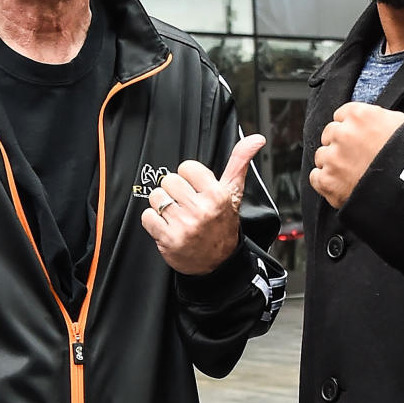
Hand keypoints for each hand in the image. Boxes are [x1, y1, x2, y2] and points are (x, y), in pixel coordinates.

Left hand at [141, 135, 265, 274]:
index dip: (189, 177)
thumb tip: (256, 139)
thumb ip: (240, 162)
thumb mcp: (233, 193)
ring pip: (156, 197)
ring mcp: (184, 225)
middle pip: (169, 180)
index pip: (187, 167)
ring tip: (176, 215)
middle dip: (174, 191)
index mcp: (217, 194)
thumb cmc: (223, 225)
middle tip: (185, 204)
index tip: (195, 189)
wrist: (218, 264)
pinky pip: (147, 217)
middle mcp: (201, 209)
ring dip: (162, 206)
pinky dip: (153, 222)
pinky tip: (167, 226)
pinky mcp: (168, 239)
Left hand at [309, 102, 403, 208]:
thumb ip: (376, 116)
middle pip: (329, 135)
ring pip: (321, 156)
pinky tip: (341, 184)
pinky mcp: (328, 181)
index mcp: (358, 115)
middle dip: (340, 145)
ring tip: (351, 173)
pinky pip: (316, 177)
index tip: (357, 138)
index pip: (341, 116)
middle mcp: (342, 134)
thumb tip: (367, 117)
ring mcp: (333, 158)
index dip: (350, 128)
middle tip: (356, 157)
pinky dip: (325, 181)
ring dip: (332, 163)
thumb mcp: (398, 123)